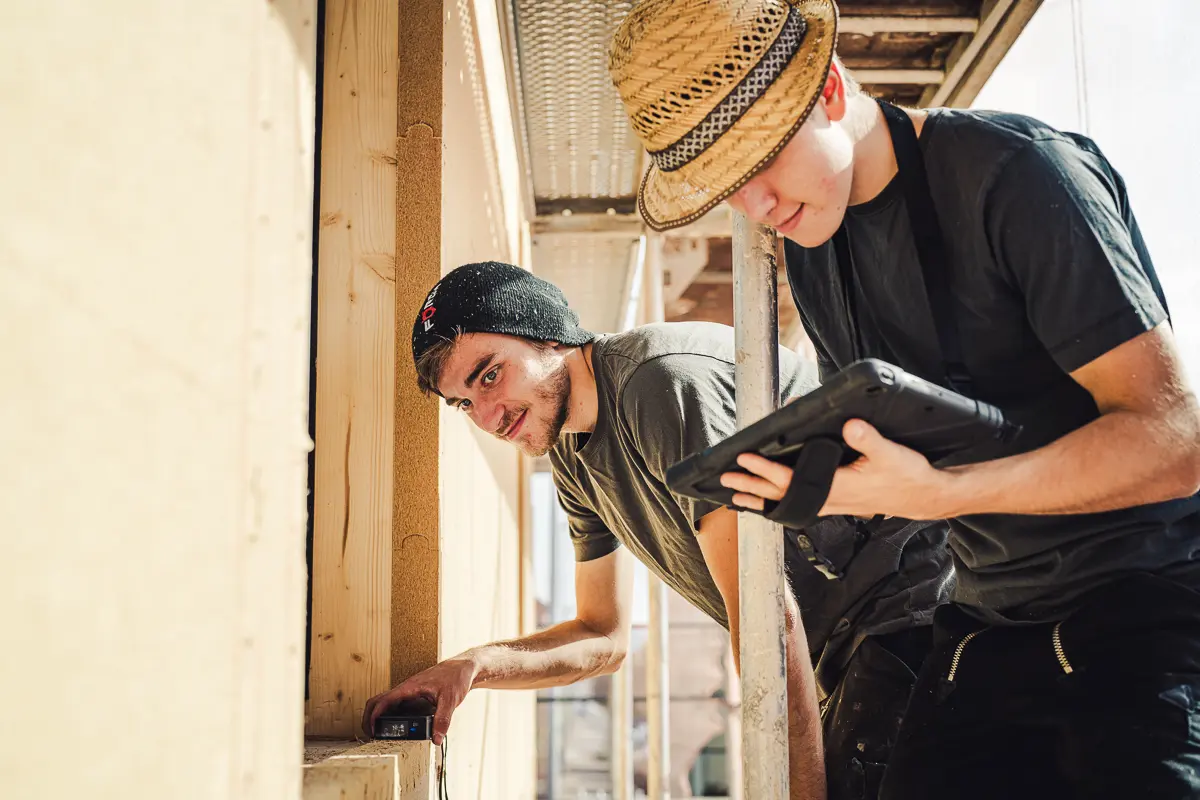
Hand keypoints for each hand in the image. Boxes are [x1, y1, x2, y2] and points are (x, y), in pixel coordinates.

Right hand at [361, 656, 476, 743]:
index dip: (373, 716)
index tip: (371, 731)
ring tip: (379, 735)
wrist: (463, 668)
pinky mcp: (415, 697)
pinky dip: (390, 717)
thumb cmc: (456, 677)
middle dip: (369, 717)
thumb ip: (443, 719)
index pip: (383, 700)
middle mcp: (405, 690)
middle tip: (369, 735)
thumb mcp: (450, 699)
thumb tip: (436, 738)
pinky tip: (396, 728)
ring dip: (378, 717)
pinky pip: (397, 707)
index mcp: (409, 687)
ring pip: (386, 704)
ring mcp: (409, 693)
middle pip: (378, 702)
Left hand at [719, 419, 957, 519]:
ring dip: (761, 498)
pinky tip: (767, 498)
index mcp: (838, 488)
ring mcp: (833, 503)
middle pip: (782, 495)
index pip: (793, 479)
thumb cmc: (909, 475)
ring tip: (735, 495)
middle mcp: (831, 500)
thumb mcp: (892, 453)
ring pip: (788, 502)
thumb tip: (849, 424)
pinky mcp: (837, 502)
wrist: (925, 496)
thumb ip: (870, 439)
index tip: (745, 458)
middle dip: (752, 487)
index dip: (766, 469)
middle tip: (726, 479)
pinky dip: (779, 501)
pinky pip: (800, 503)